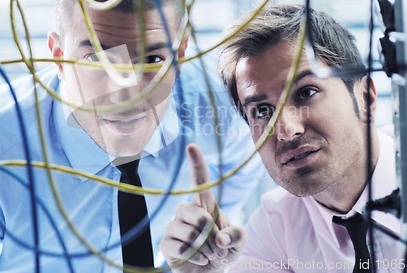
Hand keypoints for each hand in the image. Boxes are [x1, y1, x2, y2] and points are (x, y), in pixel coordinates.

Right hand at [160, 144, 246, 272]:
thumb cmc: (224, 252)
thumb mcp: (240, 242)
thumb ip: (237, 235)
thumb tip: (219, 237)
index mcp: (205, 205)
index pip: (199, 181)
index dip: (196, 163)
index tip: (192, 146)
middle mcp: (187, 212)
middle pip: (194, 212)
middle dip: (209, 233)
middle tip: (218, 248)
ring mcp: (175, 227)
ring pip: (186, 231)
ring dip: (204, 248)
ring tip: (209, 255)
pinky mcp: (167, 245)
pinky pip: (178, 247)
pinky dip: (194, 257)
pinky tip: (199, 260)